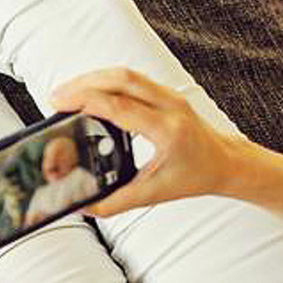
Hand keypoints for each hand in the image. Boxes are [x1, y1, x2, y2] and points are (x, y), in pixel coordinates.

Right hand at [50, 68, 243, 215]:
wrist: (225, 163)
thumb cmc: (195, 176)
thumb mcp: (153, 195)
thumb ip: (116, 203)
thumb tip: (84, 207)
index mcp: (166, 130)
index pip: (119, 106)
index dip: (86, 101)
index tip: (60, 103)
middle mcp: (169, 106)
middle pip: (121, 79)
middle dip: (83, 83)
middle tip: (56, 97)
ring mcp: (169, 95)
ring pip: (125, 74)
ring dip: (93, 79)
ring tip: (67, 93)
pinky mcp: (165, 93)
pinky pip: (132, 78)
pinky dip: (106, 81)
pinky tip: (89, 91)